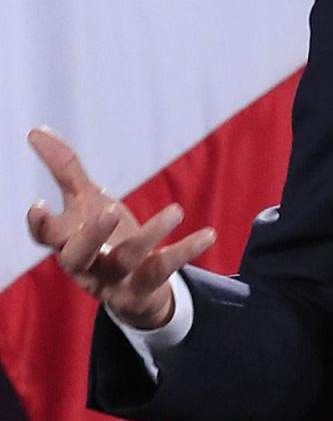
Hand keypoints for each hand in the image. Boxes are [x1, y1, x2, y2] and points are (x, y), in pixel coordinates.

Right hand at [24, 126, 215, 329]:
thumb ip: (65, 169)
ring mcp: (113, 280)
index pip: (45, 237)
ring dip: (150, 235)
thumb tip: (35, 130)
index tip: (38, 204)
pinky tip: (209, 234)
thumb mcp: (85, 200)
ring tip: (176, 210)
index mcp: (67, 241)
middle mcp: (85, 265)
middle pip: (78, 256)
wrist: (131, 287)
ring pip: (126, 261)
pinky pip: (164, 271)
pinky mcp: (143, 290)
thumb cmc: (102, 236)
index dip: (40, 224)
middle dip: (92, 235)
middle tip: (110, 210)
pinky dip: (186, 251)